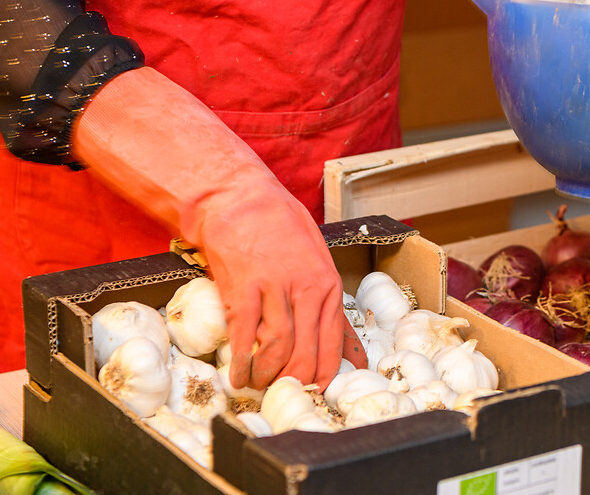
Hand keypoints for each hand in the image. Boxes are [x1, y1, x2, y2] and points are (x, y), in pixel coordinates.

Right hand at [73, 67, 357, 391]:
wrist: (239, 200)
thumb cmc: (280, 229)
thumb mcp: (318, 262)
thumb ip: (332, 310)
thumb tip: (353, 352)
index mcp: (327, 285)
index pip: (332, 344)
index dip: (322, 375)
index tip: (313, 390)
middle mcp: (305, 289)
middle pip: (306, 354)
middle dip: (294, 381)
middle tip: (281, 391)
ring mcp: (274, 289)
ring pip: (278, 350)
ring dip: (266, 375)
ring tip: (257, 382)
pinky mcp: (243, 289)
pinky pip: (244, 337)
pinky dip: (240, 362)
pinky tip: (236, 374)